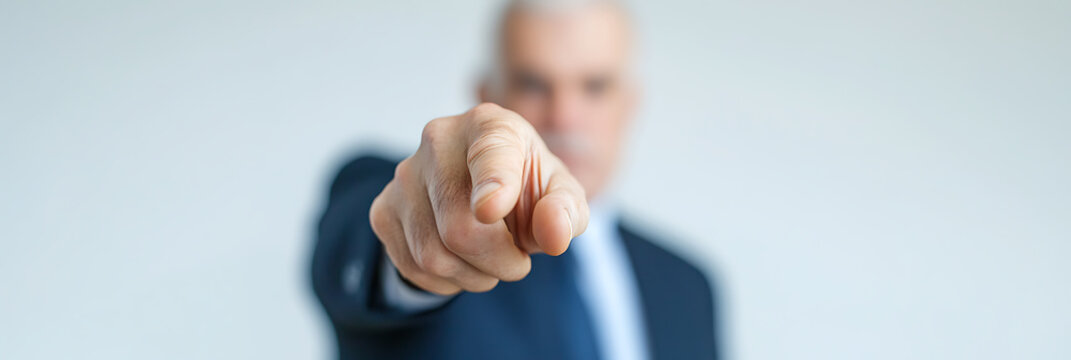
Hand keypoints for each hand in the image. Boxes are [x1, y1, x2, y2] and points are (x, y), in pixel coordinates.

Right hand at [369, 103, 589, 294]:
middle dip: (499, 261)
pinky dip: (446, 280)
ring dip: (474, 275)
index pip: (490, 155)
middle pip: (460, 227)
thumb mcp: (558, 194)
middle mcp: (438, 140)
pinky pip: (413, 267)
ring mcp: (404, 175)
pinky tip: (460, 260)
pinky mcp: (383, 209)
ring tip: (489, 259)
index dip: (492, 184)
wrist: (478, 192)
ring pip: (434, 255)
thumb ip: (565, 211)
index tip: (491, 210)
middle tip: (517, 260)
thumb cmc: (525, 188)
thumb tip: (554, 234)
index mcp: (490, 126)